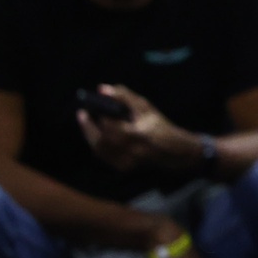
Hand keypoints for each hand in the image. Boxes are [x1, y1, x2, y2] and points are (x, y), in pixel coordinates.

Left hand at [77, 86, 201, 174]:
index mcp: (139, 134)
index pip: (111, 126)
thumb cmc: (161, 126)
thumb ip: (124, 97)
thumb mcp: (146, 108)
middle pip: (100, 140)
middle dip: (88, 126)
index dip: (100, 116)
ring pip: (99, 150)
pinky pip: (103, 156)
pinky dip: (97, 145)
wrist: (174, 152)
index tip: (92, 106)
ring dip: (90, 135)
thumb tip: (102, 89)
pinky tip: (96, 135)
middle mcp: (131, 151)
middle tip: (82, 113)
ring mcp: (126, 162)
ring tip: (86, 122)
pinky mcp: (123, 168)